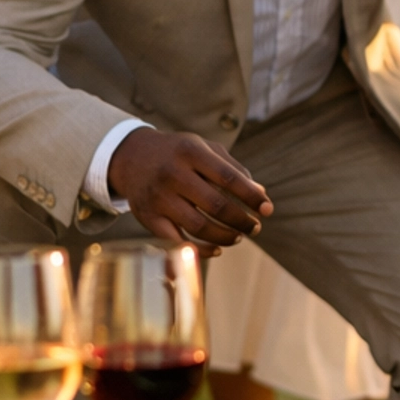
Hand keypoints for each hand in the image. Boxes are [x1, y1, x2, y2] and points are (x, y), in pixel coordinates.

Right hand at [107, 128, 272, 251]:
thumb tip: (261, 193)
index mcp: (191, 152)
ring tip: (239, 236)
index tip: (268, 209)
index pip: (229, 178)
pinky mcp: (147, 217)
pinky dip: (200, 249)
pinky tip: (217, 250)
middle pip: (216, 205)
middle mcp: (173, 174)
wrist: (131, 156)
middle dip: (241, 220)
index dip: (252, 196)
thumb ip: (233, 169)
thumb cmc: (178, 153)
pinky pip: (177, 240)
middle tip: (255, 227)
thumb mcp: (204, 149)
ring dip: (224, 236)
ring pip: (198, 226)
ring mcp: (158, 197)